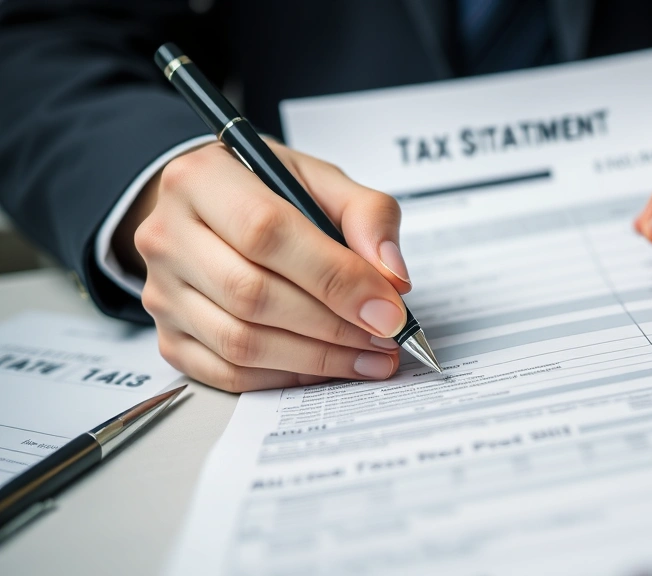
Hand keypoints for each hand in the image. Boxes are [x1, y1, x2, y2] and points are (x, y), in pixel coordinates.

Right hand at [115, 140, 411, 391]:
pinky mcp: (168, 337)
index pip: (266, 232)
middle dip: (332, 325)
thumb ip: (367, 215)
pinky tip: (327, 366)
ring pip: (240, 342)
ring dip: (316, 358)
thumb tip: (391, 276)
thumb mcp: (321, 181)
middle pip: (252, 294)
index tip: (387, 308)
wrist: (212, 210)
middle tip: (386, 337)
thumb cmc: (268, 193)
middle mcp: (167, 235)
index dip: (334, 277)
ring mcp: (161, 292)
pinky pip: (227, 373)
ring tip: (369, 356)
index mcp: (203, 178)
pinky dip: (286, 376)